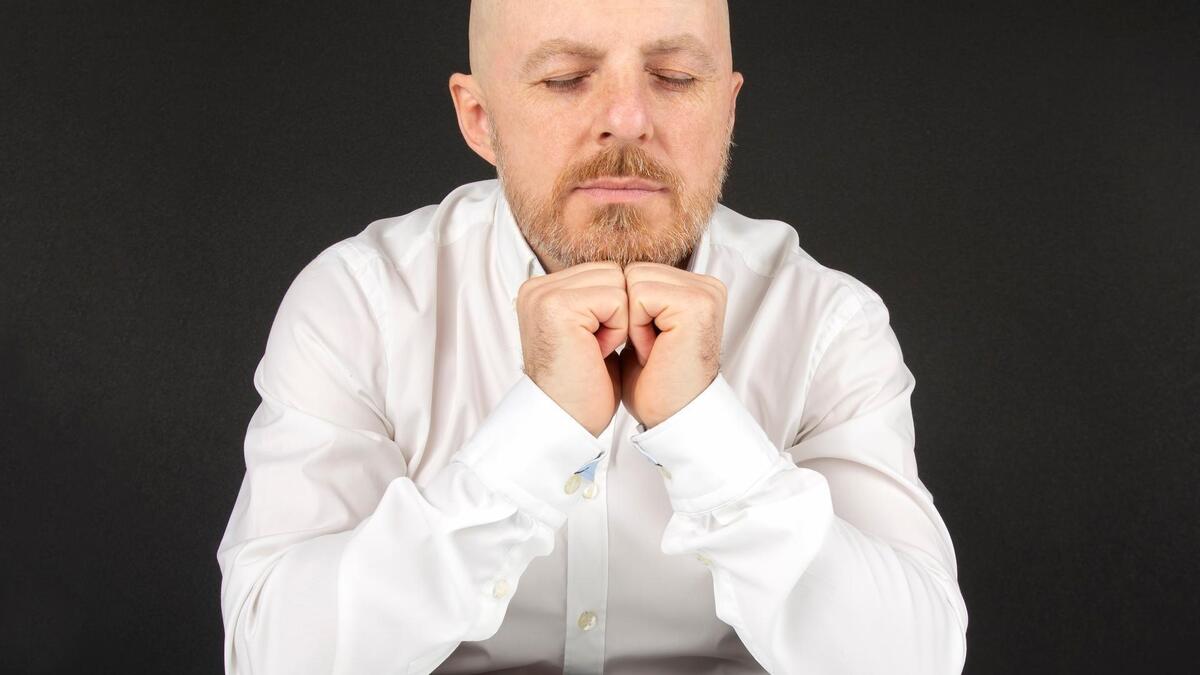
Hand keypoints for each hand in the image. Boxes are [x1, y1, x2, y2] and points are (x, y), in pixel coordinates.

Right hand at [516, 261, 628, 435]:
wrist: (569, 422)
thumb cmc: (584, 385)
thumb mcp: (590, 331)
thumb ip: (598, 298)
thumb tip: (628, 273)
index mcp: (541, 290)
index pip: (603, 272)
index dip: (613, 310)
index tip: (593, 345)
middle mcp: (536, 288)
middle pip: (611, 272)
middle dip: (617, 312)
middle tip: (595, 349)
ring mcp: (544, 295)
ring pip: (617, 282)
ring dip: (619, 321)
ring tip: (595, 350)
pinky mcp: (558, 306)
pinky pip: (617, 299)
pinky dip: (618, 329)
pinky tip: (597, 353)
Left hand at [619, 262, 726, 428]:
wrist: (670, 419)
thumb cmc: (654, 382)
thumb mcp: (642, 328)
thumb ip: (635, 297)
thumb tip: (604, 273)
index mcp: (696, 288)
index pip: (637, 272)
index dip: (628, 311)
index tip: (648, 344)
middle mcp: (707, 285)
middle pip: (633, 271)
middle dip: (629, 313)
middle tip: (650, 349)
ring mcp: (705, 292)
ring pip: (633, 280)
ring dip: (632, 321)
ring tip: (653, 350)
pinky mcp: (696, 304)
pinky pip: (638, 295)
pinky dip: (636, 327)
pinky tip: (654, 351)